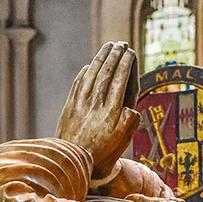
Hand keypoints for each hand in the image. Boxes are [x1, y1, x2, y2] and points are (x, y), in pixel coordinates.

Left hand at [55, 42, 139, 177]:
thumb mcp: (121, 138)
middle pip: (106, 72)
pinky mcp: (70, 104)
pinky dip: (86, 71)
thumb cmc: (101, 149)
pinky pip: (79, 82)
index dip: (125, 64)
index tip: (130, 53)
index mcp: (111, 110)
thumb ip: (129, 120)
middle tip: (121, 44)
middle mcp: (96, 102)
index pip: (120, 80)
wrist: (73, 157)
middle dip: (114, 56)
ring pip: (92, 73)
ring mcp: (81, 101)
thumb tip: (132, 105)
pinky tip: (90, 66)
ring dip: (101, 58)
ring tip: (108, 47)